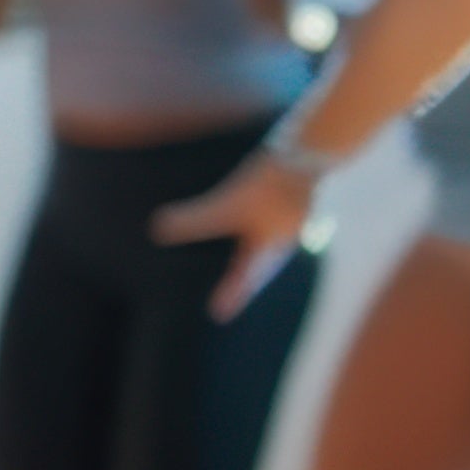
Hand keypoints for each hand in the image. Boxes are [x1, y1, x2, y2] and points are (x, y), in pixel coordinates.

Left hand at [153, 152, 329, 320]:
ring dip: (256, 263)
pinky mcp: (292, 206)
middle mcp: (283, 241)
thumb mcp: (226, 203)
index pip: (244, 279)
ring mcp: (291, 223)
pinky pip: (276, 230)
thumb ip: (195, 218)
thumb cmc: (269, 183)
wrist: (310, 154)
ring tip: (244, 276)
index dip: (231, 295)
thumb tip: (158, 228)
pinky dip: (264, 239)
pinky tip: (260, 233)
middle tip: (228, 305)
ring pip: (270, 250)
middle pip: (261, 270)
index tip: (218, 315)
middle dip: (244, 286)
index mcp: (267, 248)